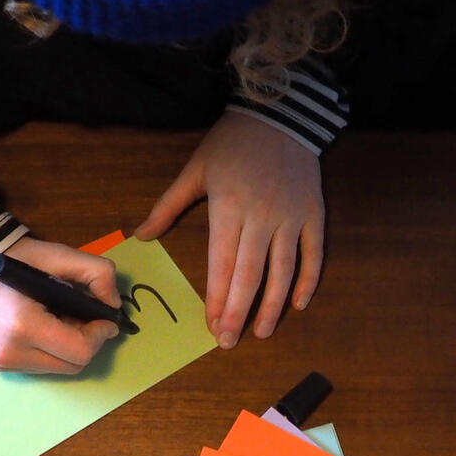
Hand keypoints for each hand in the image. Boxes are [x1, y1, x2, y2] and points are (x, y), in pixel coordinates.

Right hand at [0, 236, 120, 373]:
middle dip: (88, 341)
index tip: (104, 317)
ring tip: (63, 318)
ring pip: (60, 369)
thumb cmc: (9, 259)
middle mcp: (12, 352)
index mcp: (24, 326)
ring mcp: (4, 363)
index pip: (80, 351)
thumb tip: (114, 304)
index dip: (100, 335)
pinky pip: (43, 365)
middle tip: (84, 316)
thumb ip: (95, 272)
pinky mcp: (1, 365)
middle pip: (74, 365)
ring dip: (72, 347)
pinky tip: (47, 325)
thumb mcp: (56, 254)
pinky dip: (54, 350)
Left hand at [135, 110, 322, 348]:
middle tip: (230, 342)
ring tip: (261, 332)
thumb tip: (142, 235)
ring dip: (272, 305)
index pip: (222, 264)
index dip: (217, 298)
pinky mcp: (313, 213)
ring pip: (283, 270)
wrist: (280, 114)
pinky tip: (297, 304)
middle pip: (250, 274)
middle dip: (239, 312)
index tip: (211, 325)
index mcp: (229, 207)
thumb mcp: (194, 170)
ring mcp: (291, 216)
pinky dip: (307, 280)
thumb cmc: (231, 143)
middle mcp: (262, 216)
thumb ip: (168, 206)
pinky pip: (313, 253)